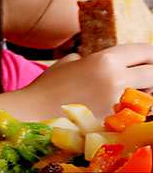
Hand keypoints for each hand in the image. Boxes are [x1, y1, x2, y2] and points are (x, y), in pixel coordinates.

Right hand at [22, 44, 152, 111]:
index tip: (151, 56)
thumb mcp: (68, 63)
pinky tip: (121, 110)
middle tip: (146, 75)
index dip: (151, 53)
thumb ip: (89, 59)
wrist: (32, 114)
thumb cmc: (46, 88)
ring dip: (144, 93)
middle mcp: (116, 79)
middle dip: (151, 73)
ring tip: (130, 93)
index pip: (144, 50)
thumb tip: (96, 60)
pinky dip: (132, 111)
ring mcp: (117, 102)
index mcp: (105, 60)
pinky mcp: (114, 121)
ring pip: (148, 95)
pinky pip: (134, 114)